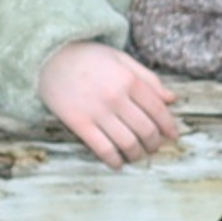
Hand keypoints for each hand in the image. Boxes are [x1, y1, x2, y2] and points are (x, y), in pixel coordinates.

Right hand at [38, 38, 181, 167]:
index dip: (168, 126)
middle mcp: (116, 97)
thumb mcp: (122, 59)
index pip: (158, 109)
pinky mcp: (79, 123)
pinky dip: (114, 160)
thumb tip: (172, 99)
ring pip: (127, 143)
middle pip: (145, 129)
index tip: (173, 135)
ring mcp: (97, 112)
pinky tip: (117, 163)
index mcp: (129, 80)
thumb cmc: (88, 57)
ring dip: (136, 154)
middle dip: (154, 143)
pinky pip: (102, 149)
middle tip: (154, 147)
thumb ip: (148, 79)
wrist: (49, 57)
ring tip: (137, 155)